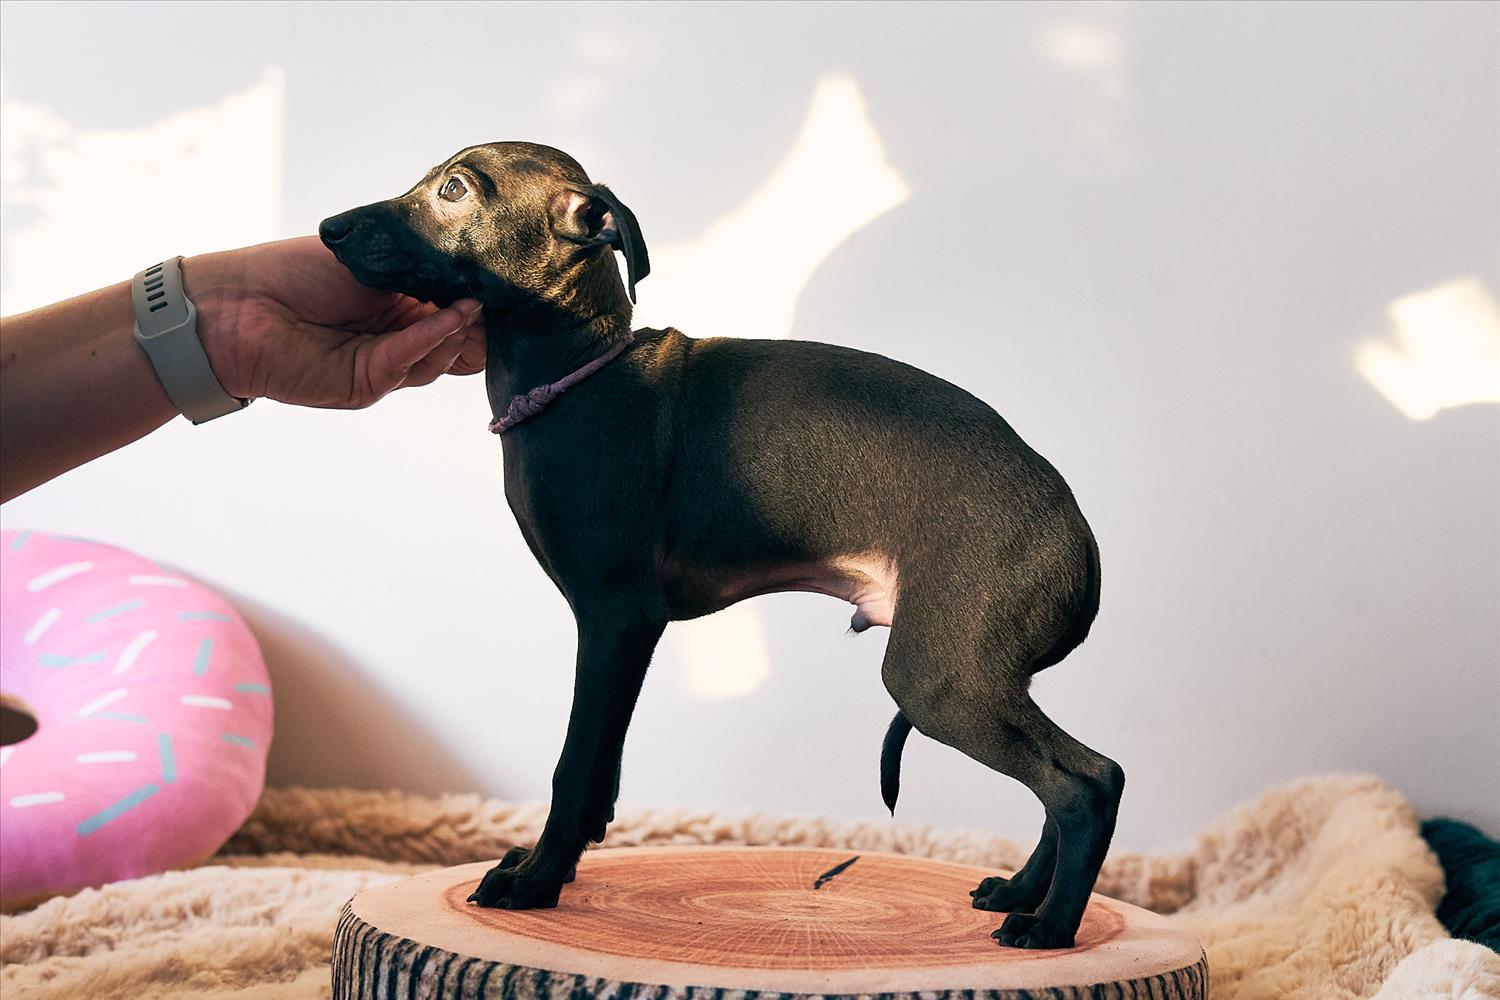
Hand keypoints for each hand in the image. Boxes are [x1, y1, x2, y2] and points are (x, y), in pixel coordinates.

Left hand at [184, 236, 485, 407]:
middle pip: (462, 343)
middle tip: (510, 298)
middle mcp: (399, 339)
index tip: (511, 284)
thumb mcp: (374, 263)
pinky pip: (412, 360)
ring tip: (477, 300)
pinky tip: (454, 313)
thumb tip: (479, 286)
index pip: (459, 314)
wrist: (238, 304)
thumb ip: (424, 274)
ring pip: (444, 358)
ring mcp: (385, 365)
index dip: (485, 303)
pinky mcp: (368, 384)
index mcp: (402, 308)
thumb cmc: (296, 273)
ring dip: (463, 329)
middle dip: (486, 324)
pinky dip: (436, 338)